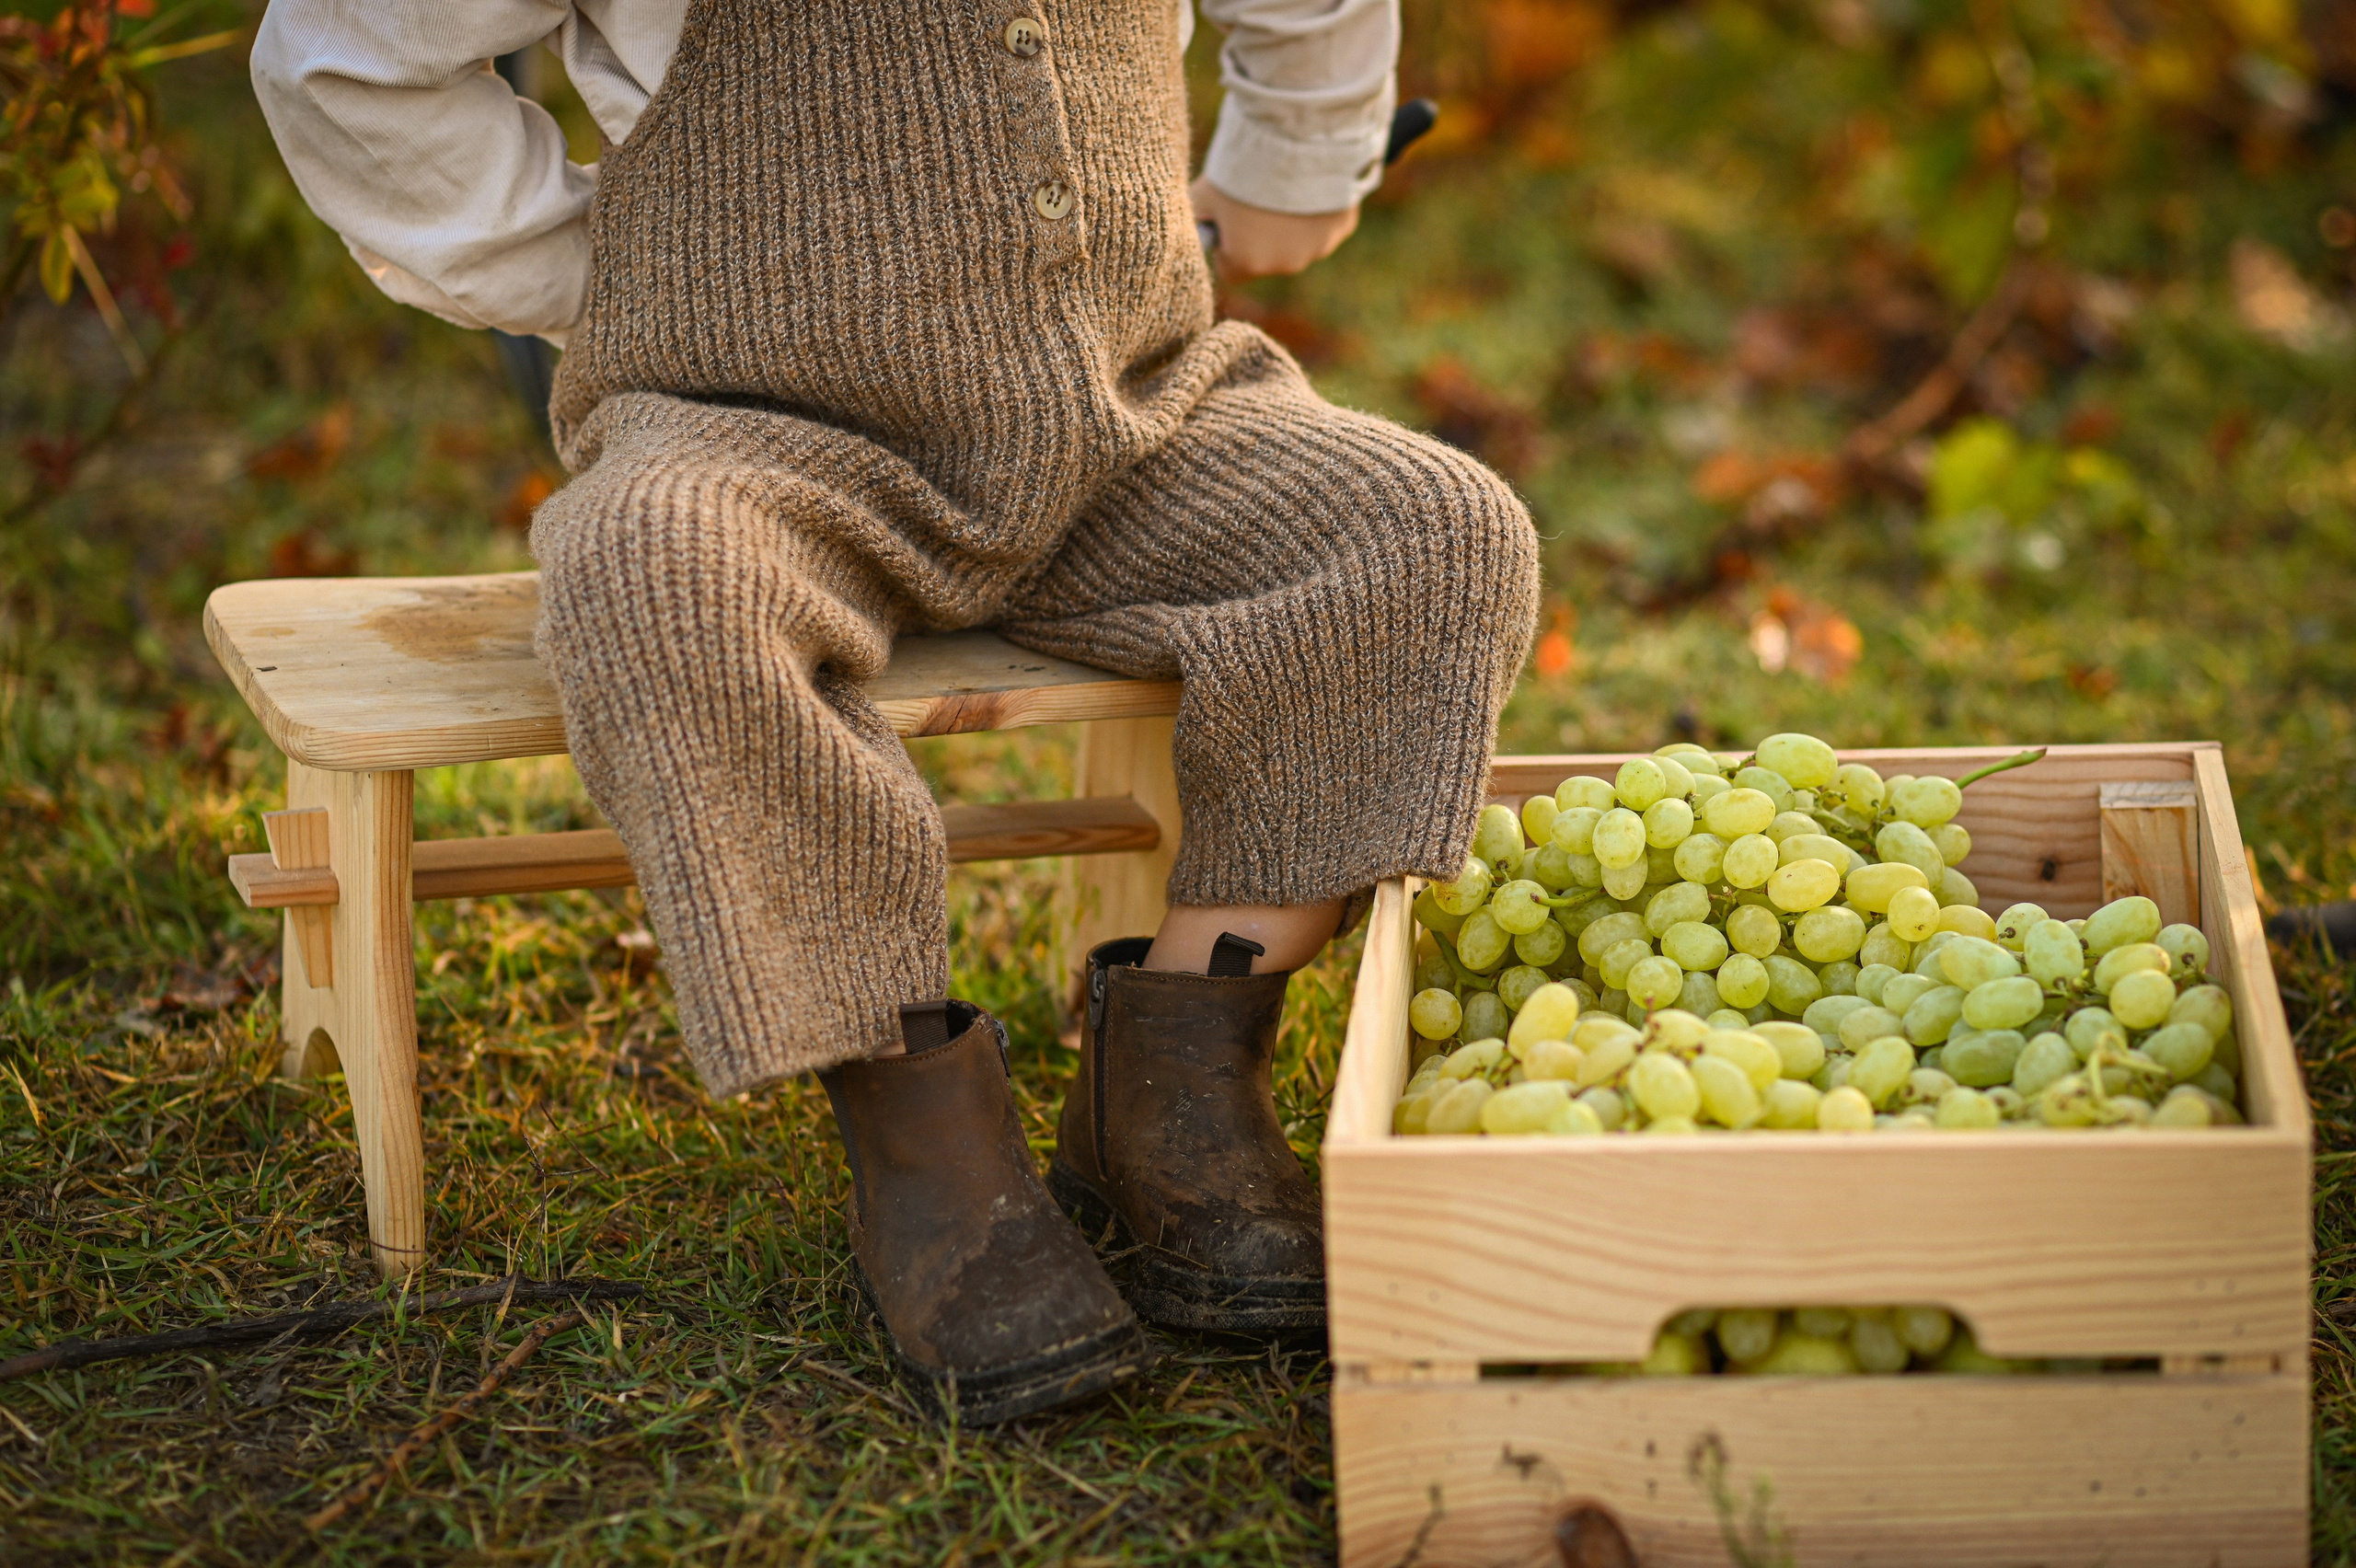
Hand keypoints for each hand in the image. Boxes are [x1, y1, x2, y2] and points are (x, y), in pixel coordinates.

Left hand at [1190, 176, 1358, 281]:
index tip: (1228, 221)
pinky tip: (1311, 184)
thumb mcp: (1205, 191)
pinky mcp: (1342, 228)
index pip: (1231, 271)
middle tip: (1257, 195)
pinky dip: (1316, 211)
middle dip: (1261, 234)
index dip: (1227, 247)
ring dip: (1290, 224)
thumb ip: (1195, 217)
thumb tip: (1191, 227)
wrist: (1297, 138)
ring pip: (1297, 243)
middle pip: (1266, 257)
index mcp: (1247, 263)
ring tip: (1285, 186)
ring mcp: (1318, 248)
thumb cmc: (1245, 167)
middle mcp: (1284, 265)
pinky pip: (1323, 226)